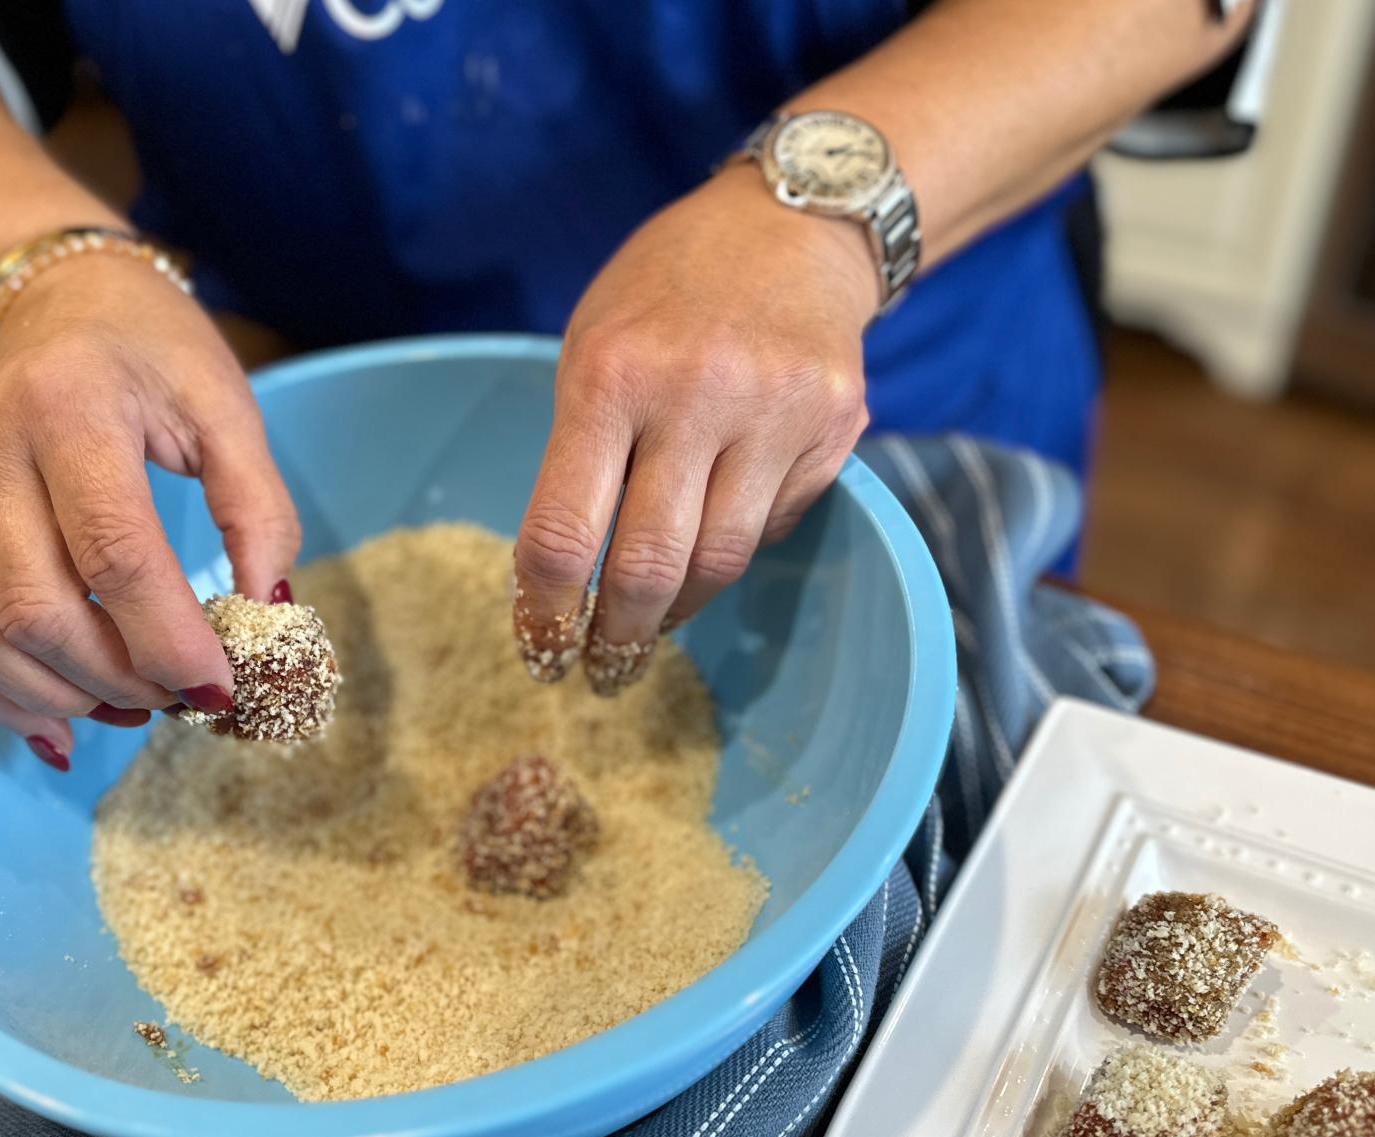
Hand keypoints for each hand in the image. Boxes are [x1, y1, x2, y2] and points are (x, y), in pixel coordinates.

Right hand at [0, 255, 300, 768]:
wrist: (60, 296)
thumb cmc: (155, 348)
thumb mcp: (227, 406)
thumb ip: (259, 509)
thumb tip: (271, 614)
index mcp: (73, 409)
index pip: (115, 553)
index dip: (169, 637)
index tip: (223, 687)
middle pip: (38, 605)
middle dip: (118, 675)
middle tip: (185, 698)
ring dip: (60, 691)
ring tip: (137, 707)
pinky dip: (3, 690)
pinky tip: (65, 723)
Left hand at [512, 168, 877, 694]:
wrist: (791, 226)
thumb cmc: (665, 292)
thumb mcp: (592, 345)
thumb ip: (579, 450)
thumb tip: (567, 576)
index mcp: (612, 376)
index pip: (564, 533)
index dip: (546, 613)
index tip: (540, 650)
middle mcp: (699, 396)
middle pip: (650, 567)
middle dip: (618, 638)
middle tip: (601, 671)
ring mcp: (777, 413)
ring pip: (721, 562)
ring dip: (677, 612)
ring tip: (651, 628)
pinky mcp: (834, 428)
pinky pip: (773, 526)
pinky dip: (734, 548)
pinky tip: (712, 538)